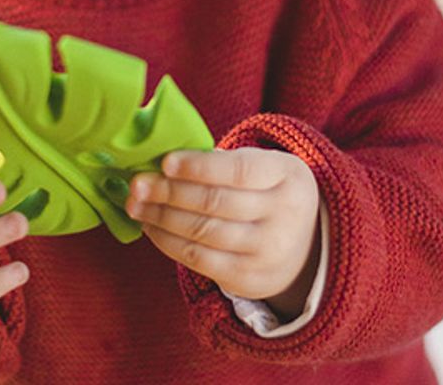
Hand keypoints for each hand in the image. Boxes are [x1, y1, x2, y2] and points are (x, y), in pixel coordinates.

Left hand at [126, 147, 320, 320]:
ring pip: (203, 233)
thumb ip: (223, 162)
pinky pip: (199, 260)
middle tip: (137, 184)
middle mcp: (282, 216)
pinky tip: (151, 227)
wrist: (307, 244)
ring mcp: (267, 252)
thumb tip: (161, 163)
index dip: (199, 167)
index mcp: (287, 176)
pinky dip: (168, 242)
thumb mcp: (265, 167)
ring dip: (161, 218)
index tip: (165, 162)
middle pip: (215, 203)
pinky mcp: (248, 280)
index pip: (239, 170)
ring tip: (135, 205)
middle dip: (169, 193)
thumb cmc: (268, 191)